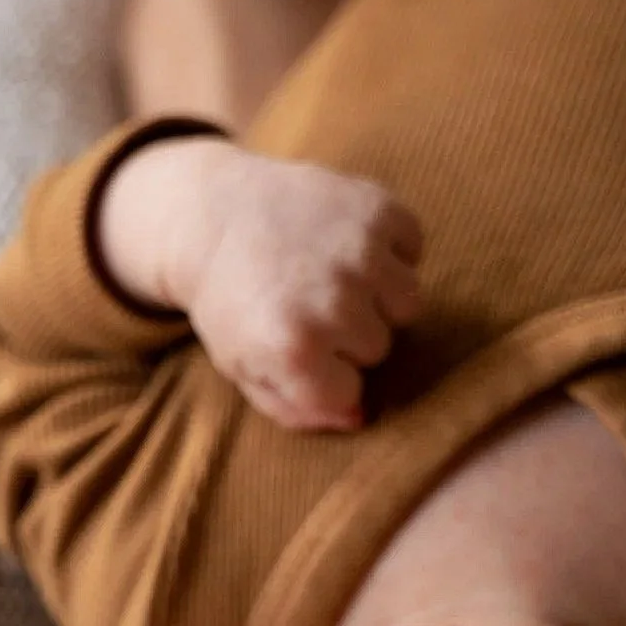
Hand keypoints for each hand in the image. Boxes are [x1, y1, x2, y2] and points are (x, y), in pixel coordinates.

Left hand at [99, 137, 423, 430]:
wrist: (212, 213)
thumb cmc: (232, 300)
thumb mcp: (243, 368)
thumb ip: (297, 409)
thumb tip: (359, 417)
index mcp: (294, 350)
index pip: (351, 394)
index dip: (325, 375)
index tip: (297, 347)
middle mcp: (333, 303)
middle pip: (379, 347)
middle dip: (349, 334)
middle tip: (308, 301)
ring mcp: (360, 252)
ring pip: (408, 303)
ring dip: (378, 294)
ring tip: (333, 275)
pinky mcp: (378, 208)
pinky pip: (414, 247)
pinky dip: (391, 246)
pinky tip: (347, 241)